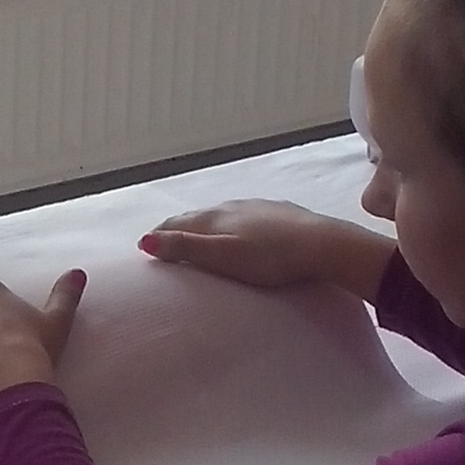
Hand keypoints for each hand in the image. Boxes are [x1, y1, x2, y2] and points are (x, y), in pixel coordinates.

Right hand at [138, 200, 339, 288]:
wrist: (320, 244)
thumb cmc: (269, 258)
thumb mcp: (221, 256)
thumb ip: (184, 247)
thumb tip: (145, 240)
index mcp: (213, 218)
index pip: (176, 223)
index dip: (158, 234)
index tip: (145, 244)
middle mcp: (231, 206)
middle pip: (196, 216)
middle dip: (177, 227)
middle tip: (165, 239)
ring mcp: (256, 207)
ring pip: (221, 213)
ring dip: (204, 224)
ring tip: (198, 236)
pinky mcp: (277, 212)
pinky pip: (244, 216)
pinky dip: (231, 224)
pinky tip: (240, 231)